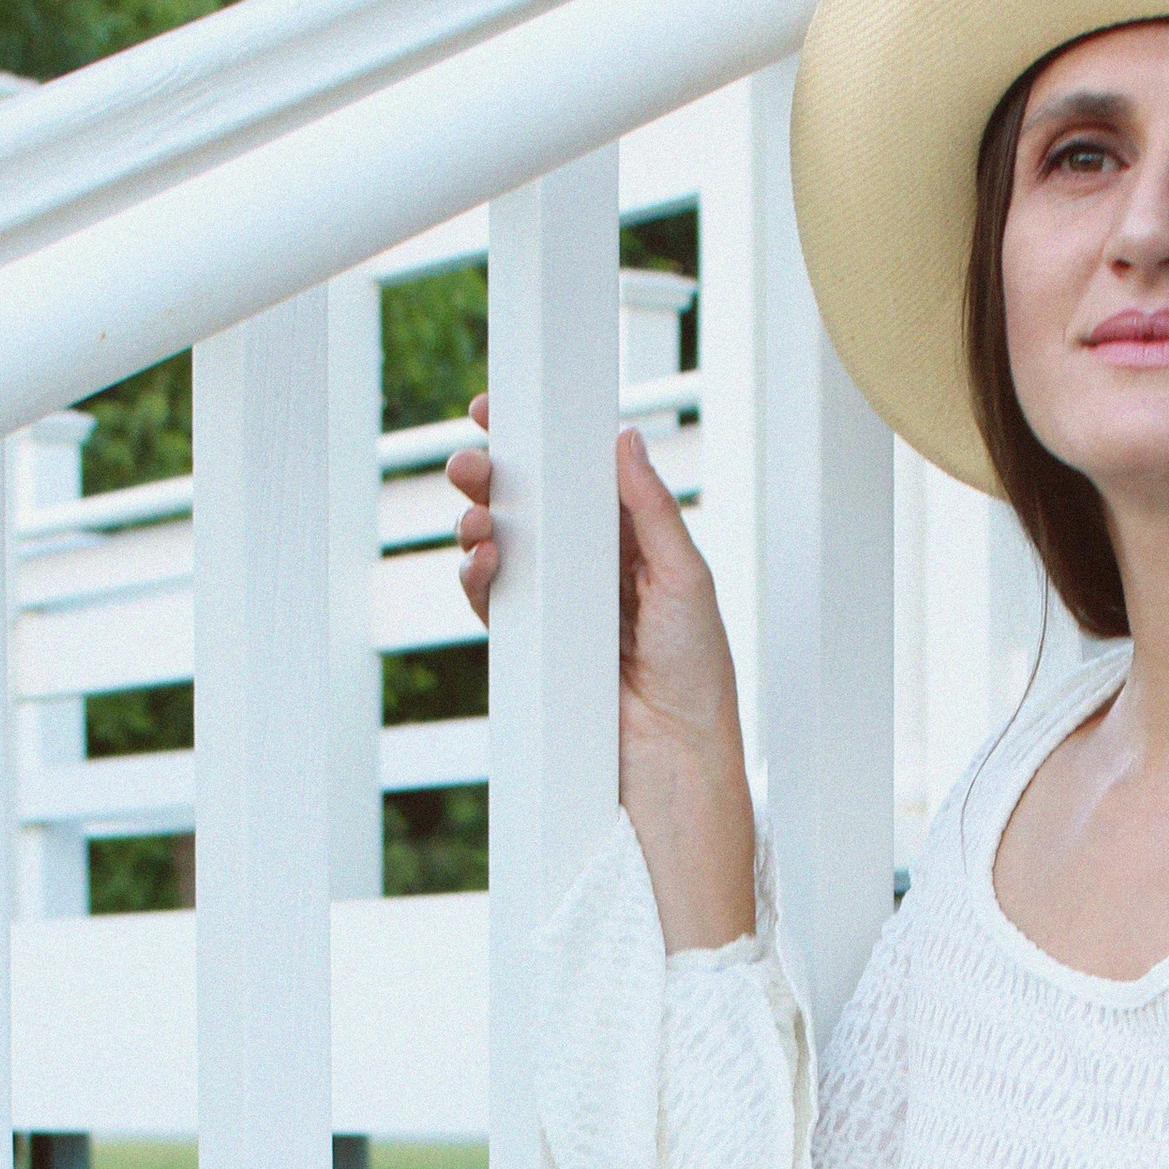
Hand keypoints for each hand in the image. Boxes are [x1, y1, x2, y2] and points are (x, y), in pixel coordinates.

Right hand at [445, 397, 754, 950]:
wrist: (673, 758)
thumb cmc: (697, 674)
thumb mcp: (685, 577)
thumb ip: (651, 509)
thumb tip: (624, 438)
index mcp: (636, 544)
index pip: (581, 478)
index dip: (542, 443)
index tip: (503, 409)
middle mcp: (596, 570)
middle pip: (535, 506)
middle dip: (497, 479)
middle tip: (470, 463)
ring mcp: (562, 608)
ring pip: (508, 548)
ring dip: (483, 526)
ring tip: (479, 522)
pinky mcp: (537, 647)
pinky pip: (496, 601)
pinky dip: (480, 578)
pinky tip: (482, 564)